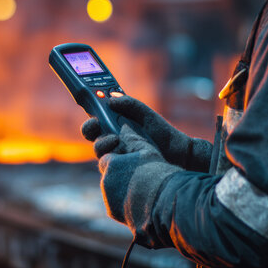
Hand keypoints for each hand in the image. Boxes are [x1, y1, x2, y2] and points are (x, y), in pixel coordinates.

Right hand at [81, 96, 211, 170]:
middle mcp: (113, 140)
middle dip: (89, 128)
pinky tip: (122, 154)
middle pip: (91, 135)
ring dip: (102, 144)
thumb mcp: (146, 114)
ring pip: (98, 151)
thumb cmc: (162, 132)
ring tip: (116, 140)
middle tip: (96, 124)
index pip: (95, 121)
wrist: (178, 153)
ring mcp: (117, 155)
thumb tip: (110, 99)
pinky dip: (111, 159)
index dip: (90, 118)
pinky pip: (108, 166)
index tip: (92, 114)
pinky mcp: (122, 168)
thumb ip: (130, 104)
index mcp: (116, 125)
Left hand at [96, 125, 165, 221]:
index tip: (128, 159)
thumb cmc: (158, 174)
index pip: (107, 157)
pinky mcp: (114, 213)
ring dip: (123, 188)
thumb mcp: (147, 151)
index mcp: (111, 164)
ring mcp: (109, 199)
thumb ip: (132, 139)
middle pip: (110, 175)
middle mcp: (105, 182)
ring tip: (143, 190)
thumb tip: (123, 129)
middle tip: (138, 176)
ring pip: (113, 190)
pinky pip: (117, 205)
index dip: (118, 157)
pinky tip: (141, 202)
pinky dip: (126, 203)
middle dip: (120, 174)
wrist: (165, 203)